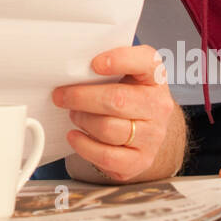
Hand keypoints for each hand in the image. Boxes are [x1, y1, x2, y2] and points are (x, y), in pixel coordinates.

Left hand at [52, 45, 182, 182]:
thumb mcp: (126, 74)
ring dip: (82, 120)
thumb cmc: (129, 96)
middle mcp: (158, 106)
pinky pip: (106, 155)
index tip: (94, 63)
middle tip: (62, 95)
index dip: (120, 60)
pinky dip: (84, 145)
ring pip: (108, 128)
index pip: (146, 62)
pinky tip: (75, 136)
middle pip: (117, 100)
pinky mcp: (140, 160)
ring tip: (74, 114)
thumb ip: (105, 66)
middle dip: (81, 97)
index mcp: (154, 77)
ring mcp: (152, 136)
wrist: (146, 129)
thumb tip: (73, 67)